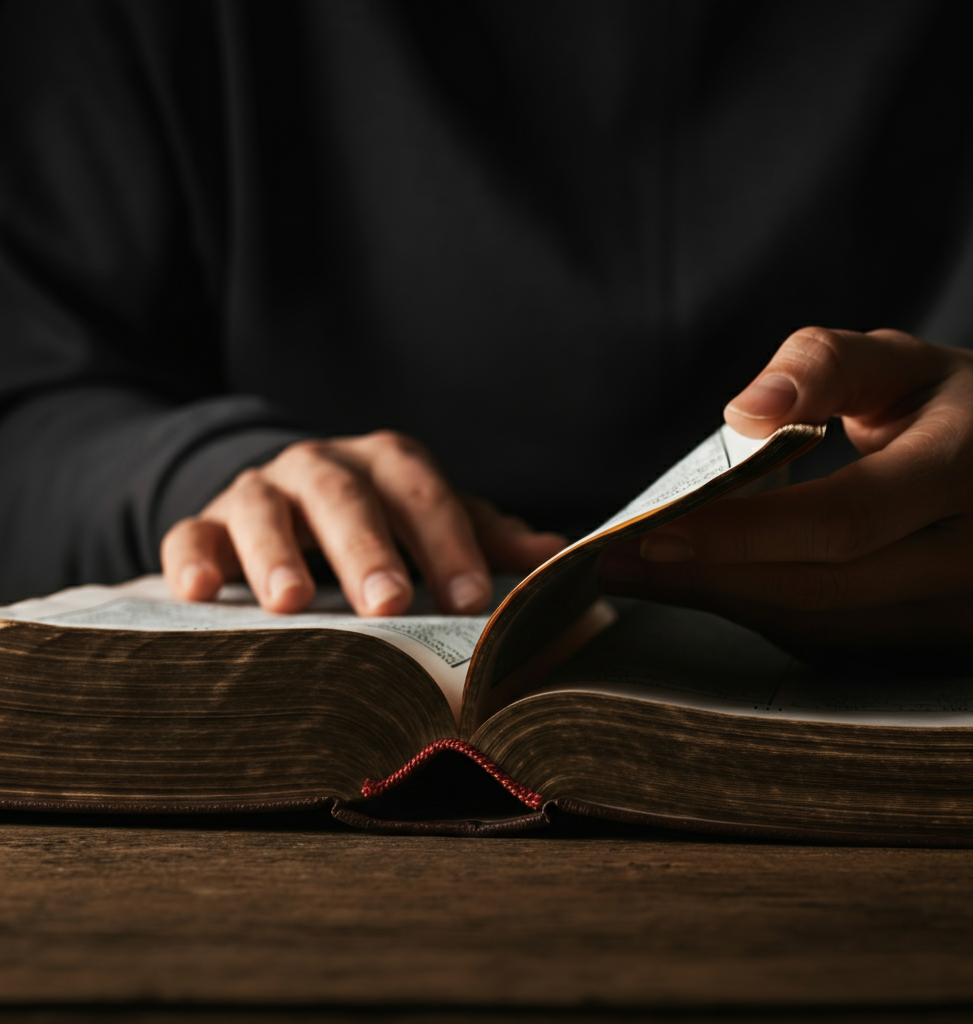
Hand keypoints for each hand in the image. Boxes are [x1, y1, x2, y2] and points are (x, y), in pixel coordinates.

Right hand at [161, 430, 565, 614]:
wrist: (292, 497)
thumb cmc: (379, 517)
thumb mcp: (430, 518)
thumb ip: (483, 535)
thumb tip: (553, 554)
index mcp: (387, 464)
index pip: (423, 494)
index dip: (448, 543)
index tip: (470, 600)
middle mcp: (322, 467)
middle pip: (345, 498)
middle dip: (366, 550)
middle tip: (386, 604)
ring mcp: (261, 491)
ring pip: (264, 511)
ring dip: (278, 554)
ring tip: (291, 604)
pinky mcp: (208, 523)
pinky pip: (191, 534)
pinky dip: (192, 559)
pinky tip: (200, 593)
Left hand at [598, 328, 972, 666]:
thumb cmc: (955, 407)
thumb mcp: (900, 361)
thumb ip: (822, 365)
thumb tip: (745, 410)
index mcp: (972, 469)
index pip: (844, 519)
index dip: (743, 534)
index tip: (654, 535)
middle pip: (822, 589)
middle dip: (709, 580)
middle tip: (619, 564)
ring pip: (824, 628)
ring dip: (726, 603)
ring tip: (646, 576)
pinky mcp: (954, 650)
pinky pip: (840, 645)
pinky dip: (768, 616)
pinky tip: (718, 588)